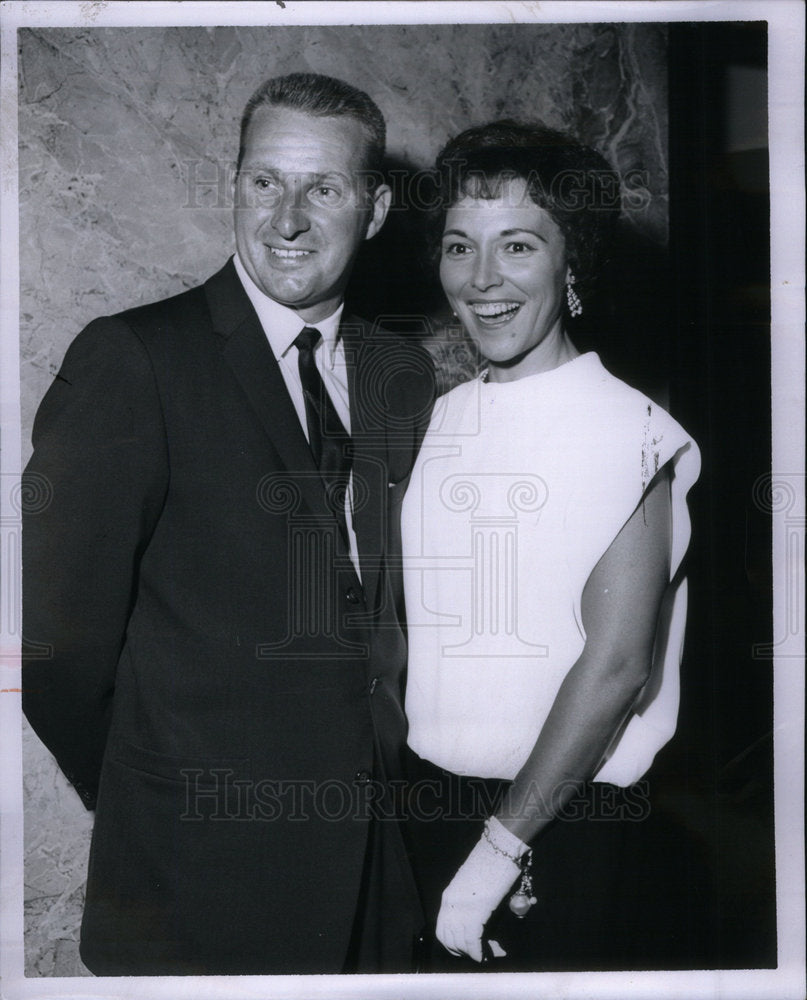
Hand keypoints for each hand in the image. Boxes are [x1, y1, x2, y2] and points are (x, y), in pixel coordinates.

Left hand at [435, 819, 526, 961]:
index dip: (455, 944)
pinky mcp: (475, 910)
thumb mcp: (475, 885)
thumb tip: (479, 923)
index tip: (469, 950)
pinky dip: (478, 952)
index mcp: (449, 896)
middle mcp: (451, 903)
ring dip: (473, 953)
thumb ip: (472, 903)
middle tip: (481, 954)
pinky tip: (485, 955)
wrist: (500, 848)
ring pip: (460, 942)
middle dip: (463, 952)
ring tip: (490, 953)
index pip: (443, 930)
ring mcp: (461, 907)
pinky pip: (472, 940)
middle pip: (448, 939)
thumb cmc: (491, 862)